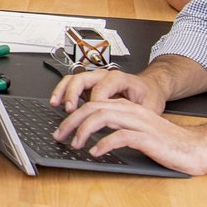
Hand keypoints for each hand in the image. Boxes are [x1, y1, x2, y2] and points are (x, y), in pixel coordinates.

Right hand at [51, 67, 166, 113]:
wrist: (149, 87)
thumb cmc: (149, 96)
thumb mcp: (150, 107)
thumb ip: (138, 116)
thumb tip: (128, 130)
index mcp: (120, 78)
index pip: (102, 88)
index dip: (94, 103)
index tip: (91, 116)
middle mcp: (105, 76)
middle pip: (83, 79)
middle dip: (73, 95)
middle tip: (70, 110)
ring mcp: (95, 79)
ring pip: (74, 79)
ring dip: (63, 91)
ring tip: (57, 104)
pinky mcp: (89, 85)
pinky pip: (71, 83)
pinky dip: (62, 91)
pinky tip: (57, 102)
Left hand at [52, 98, 206, 174]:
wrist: (196, 148)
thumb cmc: (167, 144)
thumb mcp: (138, 133)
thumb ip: (118, 130)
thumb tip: (92, 139)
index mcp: (128, 108)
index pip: (94, 104)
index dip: (74, 114)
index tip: (62, 128)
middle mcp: (132, 112)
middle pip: (93, 108)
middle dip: (72, 121)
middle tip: (59, 135)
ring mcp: (140, 123)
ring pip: (103, 117)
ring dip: (84, 131)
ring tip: (75, 144)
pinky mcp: (147, 138)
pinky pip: (120, 136)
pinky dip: (104, 144)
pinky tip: (96, 152)